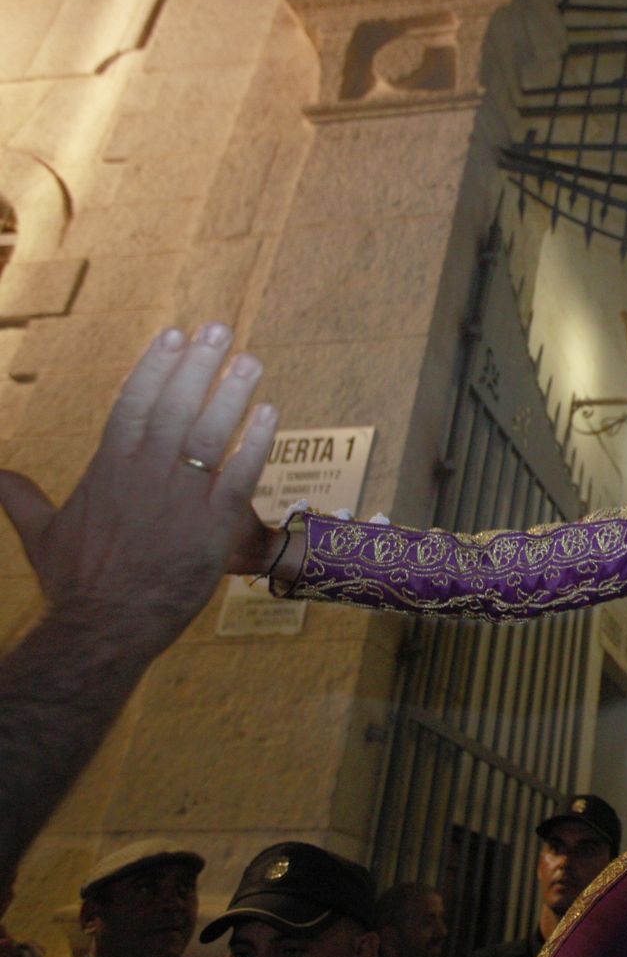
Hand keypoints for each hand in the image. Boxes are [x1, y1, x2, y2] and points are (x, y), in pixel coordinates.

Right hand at [0, 323, 276, 650]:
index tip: (173, 336)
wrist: (105, 626)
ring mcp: (180, 498)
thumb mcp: (41, 534)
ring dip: (230, 394)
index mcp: (107, 469)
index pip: (132, 404)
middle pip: (173, 407)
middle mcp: (144, 475)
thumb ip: (20, 498)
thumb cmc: (76, 583)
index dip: (154, 367)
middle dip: (196, 366)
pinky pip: (239, 475)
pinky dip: (255, 443)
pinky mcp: (212, 525)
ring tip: (249, 360)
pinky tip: (271, 413)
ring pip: (208, 434)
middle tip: (219, 330)